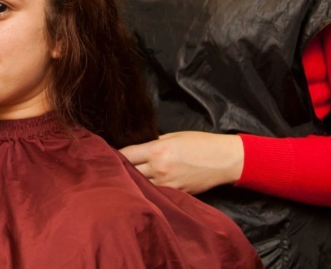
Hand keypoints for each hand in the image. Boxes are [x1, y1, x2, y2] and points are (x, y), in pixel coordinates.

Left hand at [120, 131, 244, 194]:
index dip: (113, 154)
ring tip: (122, 182)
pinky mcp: (176, 194)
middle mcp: (159, 168)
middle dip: (119, 170)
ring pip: (140, 186)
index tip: (105, 155)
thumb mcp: (174, 137)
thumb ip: (154, 143)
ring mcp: (167, 184)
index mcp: (157, 150)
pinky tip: (142, 190)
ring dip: (132, 183)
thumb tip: (137, 148)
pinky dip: (148, 192)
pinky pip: (156, 194)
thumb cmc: (201, 143)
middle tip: (110, 170)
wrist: (224, 160)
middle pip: (129, 172)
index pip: (126, 154)